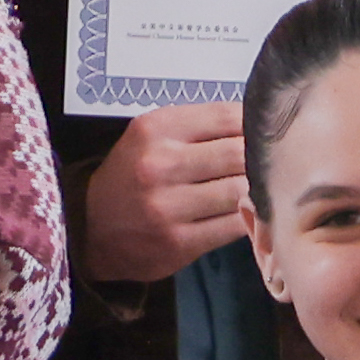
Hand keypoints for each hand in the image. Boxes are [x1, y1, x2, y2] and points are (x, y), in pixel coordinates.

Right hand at [73, 103, 250, 280]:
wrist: (91, 228)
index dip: (254, 124)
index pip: (227, 117)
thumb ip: (199, 127)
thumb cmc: (131, 176)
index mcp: (155, 129)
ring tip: (258, 187)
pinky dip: (246, 218)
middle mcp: (160, 164)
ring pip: (240, 191)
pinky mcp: (179, 242)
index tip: (262, 133)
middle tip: (268, 163)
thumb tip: (256, 124)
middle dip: (259, 158)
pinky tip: (245, 212)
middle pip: (239, 153)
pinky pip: (232, 226)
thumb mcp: (152, 136)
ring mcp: (168, 206)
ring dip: (256, 189)